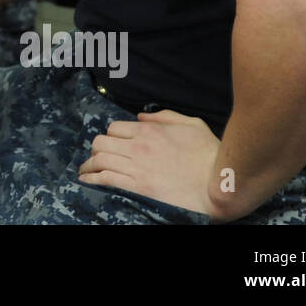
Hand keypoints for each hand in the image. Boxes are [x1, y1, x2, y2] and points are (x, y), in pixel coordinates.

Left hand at [77, 110, 229, 219]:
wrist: (219, 185)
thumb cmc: (210, 155)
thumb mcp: (192, 125)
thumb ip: (165, 117)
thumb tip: (142, 117)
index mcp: (150, 131)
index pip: (115, 128)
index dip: (112, 136)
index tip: (114, 145)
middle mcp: (138, 147)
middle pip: (102, 142)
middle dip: (98, 149)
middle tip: (97, 157)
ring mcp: (136, 168)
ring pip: (99, 160)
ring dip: (90, 165)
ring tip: (86, 171)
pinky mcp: (137, 188)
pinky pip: (105, 180)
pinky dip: (92, 180)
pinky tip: (86, 182)